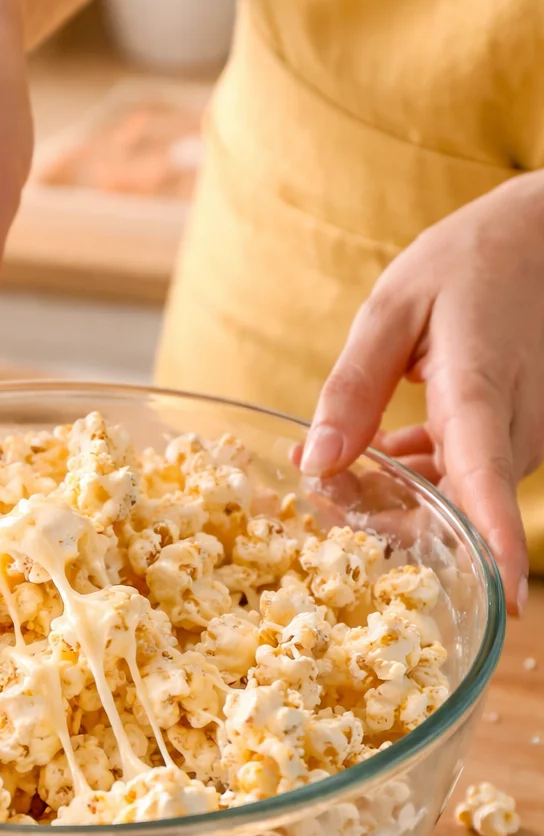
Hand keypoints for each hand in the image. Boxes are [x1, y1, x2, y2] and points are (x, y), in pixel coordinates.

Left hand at [302, 172, 543, 613]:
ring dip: (396, 498)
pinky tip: (375, 454)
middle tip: (318, 494)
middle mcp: (514, 429)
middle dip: (385, 521)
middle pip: (455, 510)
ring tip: (335, 469)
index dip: (496, 543)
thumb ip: (352, 388)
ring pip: (456, 499)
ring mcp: (521, 438)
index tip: (506, 599)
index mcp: (481, 392)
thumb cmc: (468, 261)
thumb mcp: (392, 309)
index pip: (491, 482)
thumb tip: (315, 464)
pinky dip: (418, 476)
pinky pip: (463, 479)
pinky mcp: (513, 439)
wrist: (542, 236)